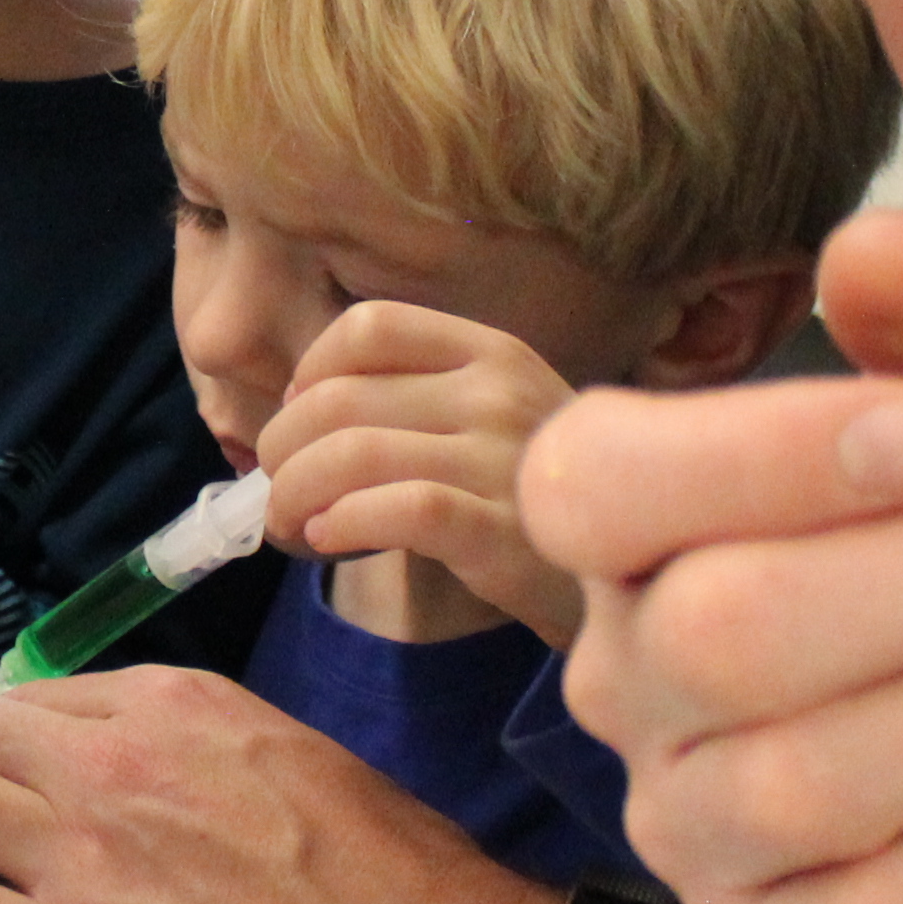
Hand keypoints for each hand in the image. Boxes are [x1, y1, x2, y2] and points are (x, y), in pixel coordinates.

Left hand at [259, 301, 583, 644]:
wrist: (626, 576)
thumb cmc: (532, 498)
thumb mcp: (491, 420)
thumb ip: (413, 399)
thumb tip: (293, 410)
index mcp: (491, 353)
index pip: (372, 327)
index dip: (311, 368)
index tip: (297, 412)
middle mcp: (498, 393)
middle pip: (340, 399)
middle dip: (282, 447)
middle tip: (276, 488)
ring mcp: (503, 460)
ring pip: (352, 453)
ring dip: (294, 492)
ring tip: (291, 522)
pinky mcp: (501, 531)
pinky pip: (396, 510)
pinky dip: (342, 522)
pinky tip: (330, 539)